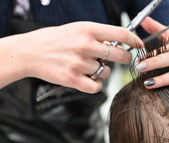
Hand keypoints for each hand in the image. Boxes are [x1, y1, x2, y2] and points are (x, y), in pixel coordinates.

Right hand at [22, 22, 143, 92]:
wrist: (29, 52)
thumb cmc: (53, 40)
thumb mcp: (76, 29)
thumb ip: (97, 35)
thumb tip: (120, 43)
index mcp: (87, 29)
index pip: (121, 33)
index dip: (134, 40)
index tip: (139, 45)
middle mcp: (85, 45)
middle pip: (120, 55)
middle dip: (126, 59)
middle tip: (124, 59)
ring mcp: (79, 63)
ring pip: (106, 73)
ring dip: (102, 72)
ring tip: (88, 67)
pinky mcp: (72, 79)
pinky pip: (96, 87)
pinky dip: (95, 85)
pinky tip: (87, 79)